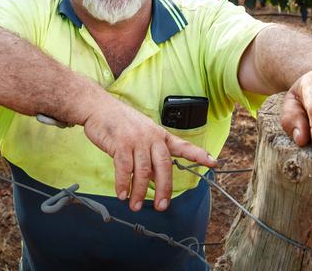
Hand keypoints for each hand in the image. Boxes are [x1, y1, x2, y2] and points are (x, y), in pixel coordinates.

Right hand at [82, 102, 215, 211]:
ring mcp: (136, 139)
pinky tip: (123, 194)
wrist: (97, 106)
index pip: (182, 145)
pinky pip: (124, 168)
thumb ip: (148, 156)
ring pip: (143, 171)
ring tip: (136, 205)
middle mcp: (151, 136)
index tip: (213, 162)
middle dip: (164, 188)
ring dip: (140, 191)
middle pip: (164, 166)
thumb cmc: (118, 122)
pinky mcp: (120, 143)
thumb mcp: (140, 135)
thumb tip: (152, 179)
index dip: (198, 154)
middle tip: (162, 206)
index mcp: (158, 134)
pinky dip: (123, 184)